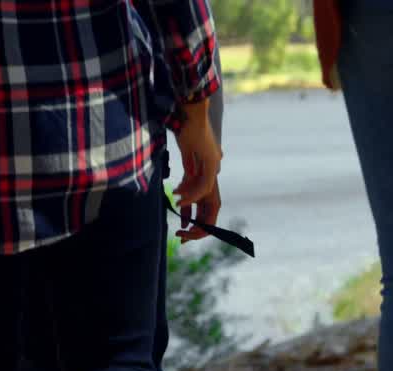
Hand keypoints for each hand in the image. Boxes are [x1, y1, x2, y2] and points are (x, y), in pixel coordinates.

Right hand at [172, 98, 222, 242]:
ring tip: (180, 224)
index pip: (208, 202)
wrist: (191, 111)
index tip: (185, 230)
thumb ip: (187, 177)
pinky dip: (192, 196)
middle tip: (184, 237)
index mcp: (208, 172)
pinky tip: (178, 201)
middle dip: (201, 226)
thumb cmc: (186, 130)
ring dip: (194, 214)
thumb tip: (179, 193)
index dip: (198, 219)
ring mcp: (213, 167)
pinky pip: (203, 186)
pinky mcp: (210, 161)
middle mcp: (214, 171)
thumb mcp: (186, 159)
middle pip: (213, 206)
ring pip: (209, 199)